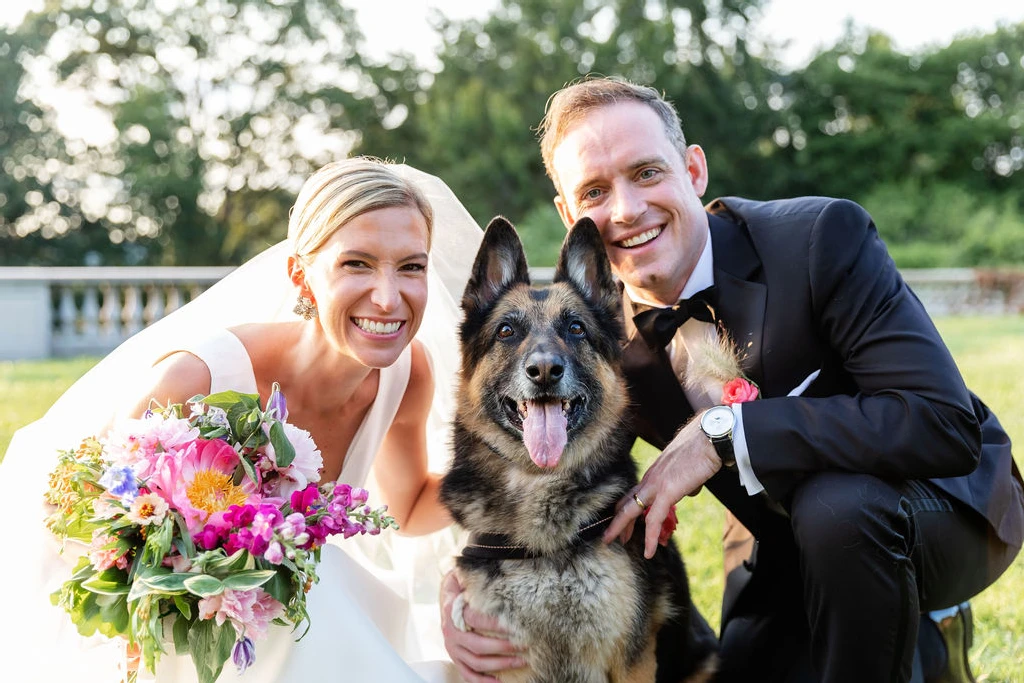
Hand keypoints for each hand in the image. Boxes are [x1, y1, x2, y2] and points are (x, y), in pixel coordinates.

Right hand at [440, 570, 525, 681]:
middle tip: (525, 645)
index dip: (494, 623)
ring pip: (476, 662)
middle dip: (503, 647)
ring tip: (521, 660)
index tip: (514, 624)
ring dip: (499, 664)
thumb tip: (485, 561)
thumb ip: (469, 573)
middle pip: (478, 646)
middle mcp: (450, 633)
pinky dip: (482, 681)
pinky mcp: (455, 658)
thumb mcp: (461, 575)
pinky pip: (467, 674)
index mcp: (452, 612)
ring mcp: (452, 648)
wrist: (446, 598)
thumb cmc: (460, 586)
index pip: (474, 619)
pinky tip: (499, 682)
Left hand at [603, 417, 720, 557]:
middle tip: (608, 536)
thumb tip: (691, 490)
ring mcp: (656, 484)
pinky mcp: (667, 492)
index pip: (634, 492)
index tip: (622, 521)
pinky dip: (650, 538)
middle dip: (616, 520)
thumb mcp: (690, 467)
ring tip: (612, 543)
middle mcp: (651, 478)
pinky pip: (653, 520)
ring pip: (630, 510)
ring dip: (620, 528)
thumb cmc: (704, 446)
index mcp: (655, 472)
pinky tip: (649, 552)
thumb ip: (687, 480)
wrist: (711, 437)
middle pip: (625, 501)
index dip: (626, 507)